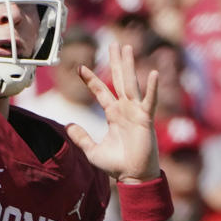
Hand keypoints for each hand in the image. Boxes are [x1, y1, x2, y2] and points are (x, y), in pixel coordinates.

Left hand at [67, 43, 159, 182]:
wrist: (133, 177)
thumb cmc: (116, 165)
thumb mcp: (92, 151)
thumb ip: (80, 137)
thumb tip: (67, 125)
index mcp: (113, 114)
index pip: (101, 92)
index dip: (90, 80)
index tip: (80, 67)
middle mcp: (125, 109)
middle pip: (118, 80)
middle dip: (116, 62)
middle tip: (113, 44)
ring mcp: (136, 113)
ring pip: (131, 84)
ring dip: (128, 66)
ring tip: (126, 48)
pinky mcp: (146, 120)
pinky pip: (149, 101)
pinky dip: (152, 88)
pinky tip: (152, 73)